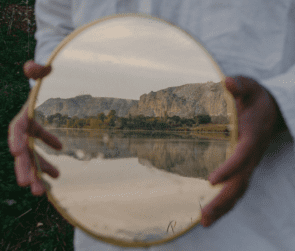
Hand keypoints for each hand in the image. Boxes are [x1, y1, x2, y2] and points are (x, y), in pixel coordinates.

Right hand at [8, 60, 61, 195]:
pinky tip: (57, 174)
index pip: (17, 128)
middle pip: (23, 151)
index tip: (19, 152)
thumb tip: (32, 67)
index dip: (17, 139)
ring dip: (38, 173)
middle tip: (30, 186)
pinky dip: (48, 162)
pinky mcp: (37, 136)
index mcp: (23, 114)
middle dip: (25, 168)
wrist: (42, 84)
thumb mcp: (41, 71)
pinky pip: (42, 152)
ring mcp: (30, 134)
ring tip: (46, 191)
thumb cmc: (43, 77)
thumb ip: (37, 70)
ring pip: (32, 157)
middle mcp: (24, 128)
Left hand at [201, 76, 287, 226]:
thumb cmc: (257, 99)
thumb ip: (241, 85)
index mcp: (252, 136)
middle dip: (223, 201)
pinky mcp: (243, 167)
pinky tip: (211, 212)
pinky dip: (225, 202)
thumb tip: (228, 82)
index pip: (241, 156)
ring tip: (204, 222)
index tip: (211, 179)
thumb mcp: (251, 87)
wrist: (272, 110)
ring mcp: (248, 163)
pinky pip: (236, 187)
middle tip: (203, 217)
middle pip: (239, 183)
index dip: (229, 168)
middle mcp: (251, 155)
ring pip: (238, 190)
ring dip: (223, 207)